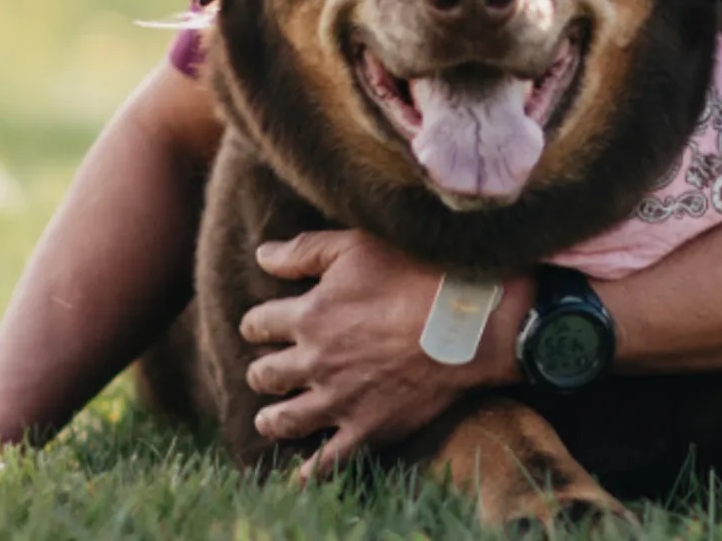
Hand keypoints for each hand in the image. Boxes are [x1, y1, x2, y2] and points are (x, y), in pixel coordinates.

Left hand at [238, 229, 530, 479]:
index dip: (257, 323)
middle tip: (265, 371)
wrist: (464, 320)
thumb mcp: (355, 247)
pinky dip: (307, 473)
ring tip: (269, 417)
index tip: (261, 325)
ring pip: (285, 419)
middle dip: (261, 371)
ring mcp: (339, 400)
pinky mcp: (367, 429)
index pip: (259, 324)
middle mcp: (315, 361)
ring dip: (271, 418)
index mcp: (309, 315)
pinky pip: (326, 462)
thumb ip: (303, 251)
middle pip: (265, 374)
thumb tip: (261, 255)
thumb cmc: (412, 272)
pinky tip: (299, 474)